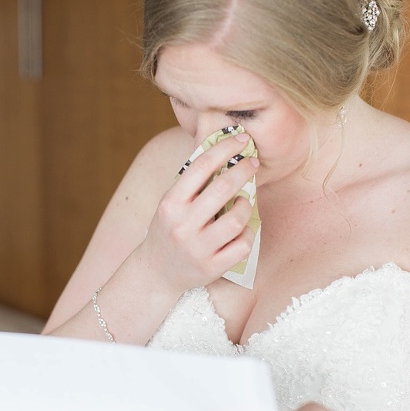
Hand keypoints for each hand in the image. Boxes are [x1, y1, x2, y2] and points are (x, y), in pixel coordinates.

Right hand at [135, 133, 258, 291]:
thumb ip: (193, 184)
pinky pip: (242, 245)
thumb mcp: (171, 204)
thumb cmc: (170, 229)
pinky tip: (242, 229)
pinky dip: (247, 233)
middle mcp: (182, 224)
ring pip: (237, 219)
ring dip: (245, 206)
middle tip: (253, 163)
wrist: (156, 271)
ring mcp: (198, 248)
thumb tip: (224, 152)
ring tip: (243, 202)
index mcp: (171, 203)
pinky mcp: (212, 267)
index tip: (240, 139)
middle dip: (244, 170)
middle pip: (223, 188)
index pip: (200, 166)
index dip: (224, 148)